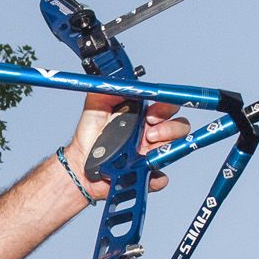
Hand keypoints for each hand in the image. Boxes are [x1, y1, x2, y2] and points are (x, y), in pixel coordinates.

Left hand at [66, 95, 191, 199]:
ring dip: (165, 149)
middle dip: (170, 129)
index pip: (166, 107)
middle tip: (149, 133)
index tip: (153, 113)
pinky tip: (143, 171)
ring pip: (175, 150)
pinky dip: (156, 177)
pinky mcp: (145, 174)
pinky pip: (161, 177)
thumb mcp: (95, 105)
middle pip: (179, 128)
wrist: (79, 163)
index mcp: (143, 116)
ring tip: (145, 151)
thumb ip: (109, 89)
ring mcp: (150, 154)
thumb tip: (121, 81)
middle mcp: (150, 134)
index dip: (166, 108)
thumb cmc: (89, 135)